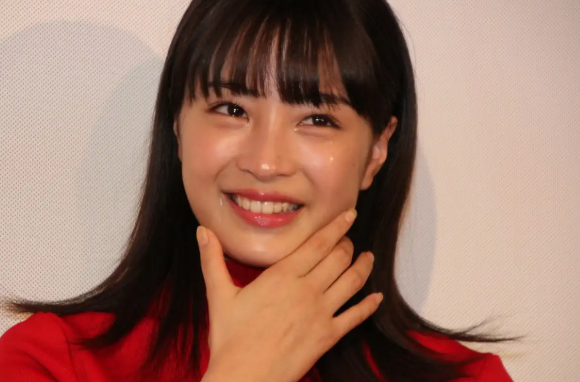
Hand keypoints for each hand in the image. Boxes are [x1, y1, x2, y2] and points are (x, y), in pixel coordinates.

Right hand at [197, 209, 382, 381]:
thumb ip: (212, 259)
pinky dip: (369, 305)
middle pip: (338, 258)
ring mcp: (320, 314)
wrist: (243, 378)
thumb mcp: (219, 294)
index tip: (349, 214)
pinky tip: (377, 297)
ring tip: (368, 257)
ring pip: (351, 282)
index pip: (318, 244)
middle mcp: (306, 290)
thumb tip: (202, 231)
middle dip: (347, 244)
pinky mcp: (327, 336)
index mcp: (282, 276)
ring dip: (362, 266)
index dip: (337, 227)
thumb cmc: (229, 338)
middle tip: (349, 238)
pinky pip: (355, 317)